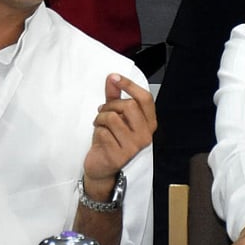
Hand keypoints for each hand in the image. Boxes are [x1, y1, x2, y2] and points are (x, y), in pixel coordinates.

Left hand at [82, 74, 155, 198]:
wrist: (101, 167)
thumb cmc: (110, 140)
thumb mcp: (114, 115)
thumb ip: (114, 96)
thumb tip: (112, 78)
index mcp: (148, 123)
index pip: (145, 99)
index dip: (129, 85)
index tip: (115, 78)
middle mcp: (145, 135)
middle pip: (128, 106)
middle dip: (110, 105)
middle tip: (103, 112)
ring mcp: (133, 147)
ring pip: (113, 118)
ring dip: (100, 119)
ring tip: (99, 125)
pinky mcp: (119, 156)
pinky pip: (103, 133)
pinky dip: (97, 132)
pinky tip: (99, 138)